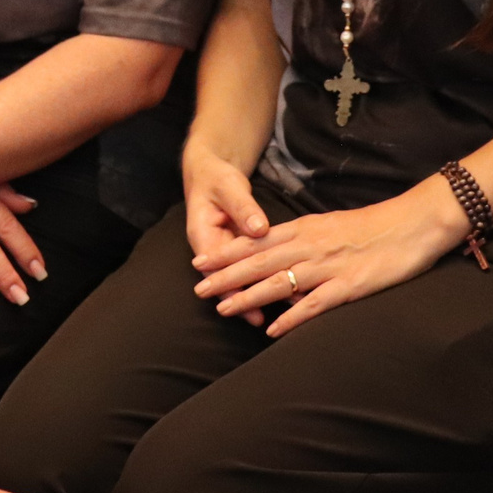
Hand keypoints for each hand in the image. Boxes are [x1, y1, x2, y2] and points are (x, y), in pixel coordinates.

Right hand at [182, 142, 270, 323]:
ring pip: (243, 275)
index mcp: (203, 236)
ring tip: (282, 308)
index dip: (230, 290)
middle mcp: (214, 247)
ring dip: (259, 291)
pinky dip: (268, 274)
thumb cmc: (217, 179)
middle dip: (244, 300)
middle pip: (228, 280)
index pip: (215, 270)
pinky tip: (288, 285)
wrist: (211, 171)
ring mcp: (228, 249)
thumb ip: (243, 208)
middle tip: (260, 320)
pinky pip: (254, 264)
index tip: (246, 306)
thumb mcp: (227, 188)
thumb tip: (258, 229)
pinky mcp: (243, 247)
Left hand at [191, 181, 459, 336]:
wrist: (416, 222)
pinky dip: (292, 317)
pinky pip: (315, 304)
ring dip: (248, 296)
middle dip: (225, 276)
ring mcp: (329, 266)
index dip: (225, 253)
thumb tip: (279, 263)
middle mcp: (311, 245)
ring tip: (223, 309)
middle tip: (197, 289)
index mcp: (306, 229)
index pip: (256, 242)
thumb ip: (304, 243)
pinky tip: (273, 330)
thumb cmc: (375, 227)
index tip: (198, 262)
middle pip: (259, 262)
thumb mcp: (331, 228)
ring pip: (279, 282)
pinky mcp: (350, 286)